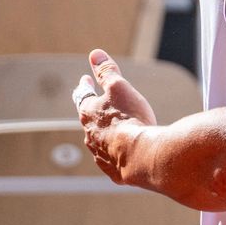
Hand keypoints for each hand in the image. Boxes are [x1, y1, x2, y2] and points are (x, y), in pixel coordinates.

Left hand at [74, 49, 155, 183]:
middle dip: (92, 111)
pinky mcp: (112, 169)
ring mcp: (100, 154)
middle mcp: (90, 135)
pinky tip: (119, 153)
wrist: (142, 155)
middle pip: (88, 119)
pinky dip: (113, 152)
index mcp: (88, 113)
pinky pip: (110, 158)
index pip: (83, 95)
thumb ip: (107, 72)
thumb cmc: (130, 118)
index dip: (85, 86)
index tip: (85, 80)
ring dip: (102, 133)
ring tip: (110, 130)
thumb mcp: (119, 88)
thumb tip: (95, 54)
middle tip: (94, 104)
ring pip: (98, 140)